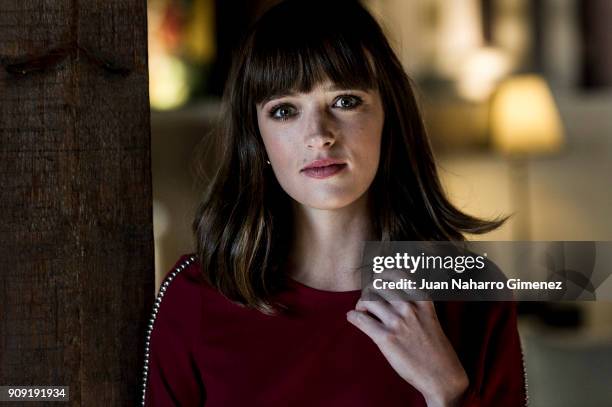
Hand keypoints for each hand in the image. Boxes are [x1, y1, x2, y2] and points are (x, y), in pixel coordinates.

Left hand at [346, 284, 468, 405]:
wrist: (442, 376)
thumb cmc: (435, 348)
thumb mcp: (430, 317)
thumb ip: (415, 304)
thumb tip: (393, 293)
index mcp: (422, 300)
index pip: (397, 275)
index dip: (383, 276)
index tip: (379, 282)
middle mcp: (409, 307)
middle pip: (378, 285)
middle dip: (369, 290)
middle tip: (368, 301)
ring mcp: (398, 322)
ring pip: (368, 299)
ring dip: (360, 303)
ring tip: (362, 311)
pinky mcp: (386, 338)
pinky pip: (360, 319)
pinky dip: (353, 316)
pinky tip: (353, 318)